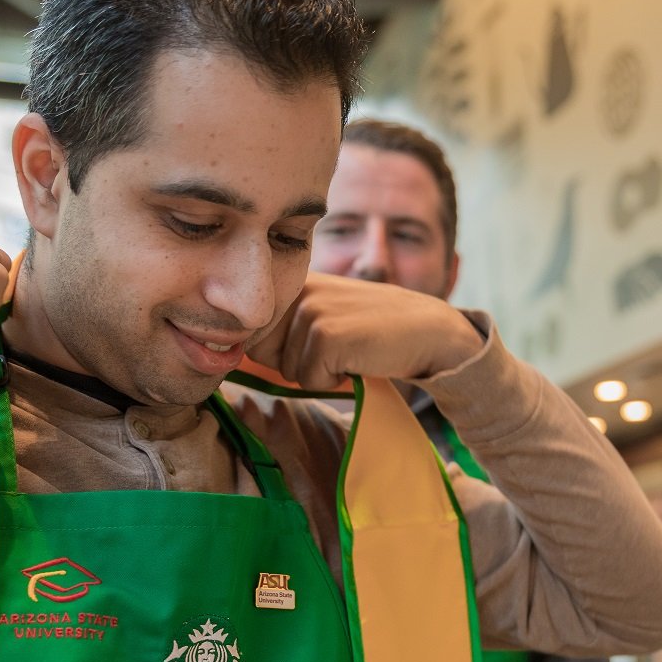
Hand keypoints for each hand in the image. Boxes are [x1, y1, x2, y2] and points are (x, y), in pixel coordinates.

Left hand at [247, 273, 483, 390]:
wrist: (428, 331)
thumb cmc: (374, 330)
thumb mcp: (324, 315)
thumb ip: (283, 324)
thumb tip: (233, 349)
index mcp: (295, 281)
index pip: (252, 330)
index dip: (275, 349)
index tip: (314, 343)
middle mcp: (299, 289)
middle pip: (263, 351)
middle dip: (294, 362)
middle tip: (335, 348)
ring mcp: (312, 310)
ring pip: (287, 369)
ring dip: (318, 373)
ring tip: (351, 351)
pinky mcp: (326, 335)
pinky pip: (309, 379)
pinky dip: (333, 381)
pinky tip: (358, 360)